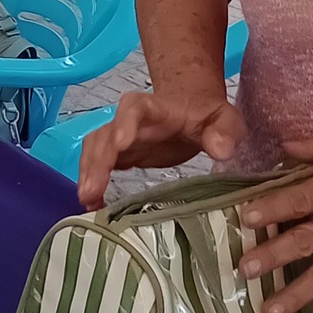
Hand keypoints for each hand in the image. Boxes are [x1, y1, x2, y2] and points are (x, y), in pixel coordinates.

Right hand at [77, 89, 245, 209]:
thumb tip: (220, 150)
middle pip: (106, 134)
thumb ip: (225, 131)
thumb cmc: (206, 116)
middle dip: (97, 161)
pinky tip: (93, 205)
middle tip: (91, 191)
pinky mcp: (118, 153)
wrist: (190, 108)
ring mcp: (120, 135)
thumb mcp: (224, 119)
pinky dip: (91, 182)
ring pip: (95, 148)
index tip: (120, 143)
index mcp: (155, 108)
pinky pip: (96, 162)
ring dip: (88, 173)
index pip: (134, 108)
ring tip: (88, 202)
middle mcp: (129, 119)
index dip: (125, 123)